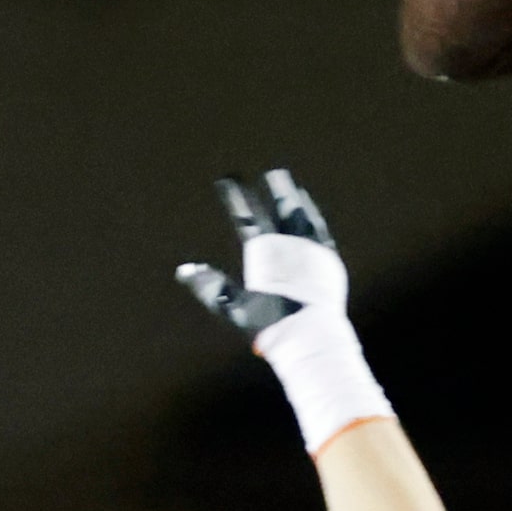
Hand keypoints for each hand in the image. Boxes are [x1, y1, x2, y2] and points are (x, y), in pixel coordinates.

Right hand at [175, 168, 347, 343]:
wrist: (310, 337)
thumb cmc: (269, 325)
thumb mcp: (234, 308)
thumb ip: (210, 287)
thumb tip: (184, 270)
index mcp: (265, 253)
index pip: (245, 217)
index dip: (235, 196)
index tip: (227, 180)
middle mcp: (289, 245)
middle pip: (279, 209)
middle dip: (273, 189)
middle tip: (270, 173)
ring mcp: (310, 250)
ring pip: (302, 215)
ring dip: (294, 198)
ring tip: (289, 186)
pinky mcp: (327, 259)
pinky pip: (318, 228)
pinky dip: (311, 215)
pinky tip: (308, 209)